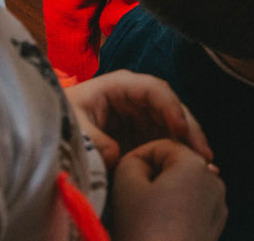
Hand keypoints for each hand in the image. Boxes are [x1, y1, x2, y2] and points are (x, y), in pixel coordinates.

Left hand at [65, 71, 211, 168]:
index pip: (155, 90)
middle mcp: (139, 99)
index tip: (180, 129)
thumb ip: (95, 140)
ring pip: (175, 125)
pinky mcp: (144, 135)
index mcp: (121, 86)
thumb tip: (119, 156)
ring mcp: (144, 117)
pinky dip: (180, 153)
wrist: (49, 130)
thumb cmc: (61, 118)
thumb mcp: (73, 125)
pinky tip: (192, 167)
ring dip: (190, 143)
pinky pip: (167, 140)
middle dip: (190, 130)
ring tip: (204, 165)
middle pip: (172, 108)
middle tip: (203, 153)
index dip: (171, 107)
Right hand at [110, 139, 226, 240]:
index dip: (137, 158)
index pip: (163, 146)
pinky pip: (190, 211)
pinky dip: (173, 215)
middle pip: (175, 167)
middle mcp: (213, 181)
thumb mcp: (126, 187)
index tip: (119, 178)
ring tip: (140, 217)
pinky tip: (156, 230)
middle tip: (127, 199)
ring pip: (183, 189)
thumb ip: (131, 163)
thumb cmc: (144, 232)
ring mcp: (217, 207)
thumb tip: (140, 163)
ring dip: (161, 197)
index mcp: (195, 165)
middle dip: (151, 178)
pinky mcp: (214, 229)